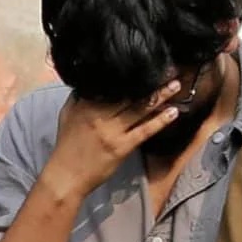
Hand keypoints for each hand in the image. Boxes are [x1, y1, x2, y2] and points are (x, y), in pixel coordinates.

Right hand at [43, 81, 182, 197]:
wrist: (65, 177)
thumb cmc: (67, 147)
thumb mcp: (68, 115)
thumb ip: (80, 97)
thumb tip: (92, 82)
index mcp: (85, 105)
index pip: (111, 84)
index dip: (130, 73)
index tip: (145, 64)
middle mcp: (98, 115)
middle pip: (129, 93)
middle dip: (150, 80)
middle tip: (168, 69)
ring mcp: (111, 131)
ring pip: (139, 109)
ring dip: (160, 96)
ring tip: (175, 85)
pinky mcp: (120, 147)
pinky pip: (144, 131)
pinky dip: (160, 121)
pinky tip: (172, 112)